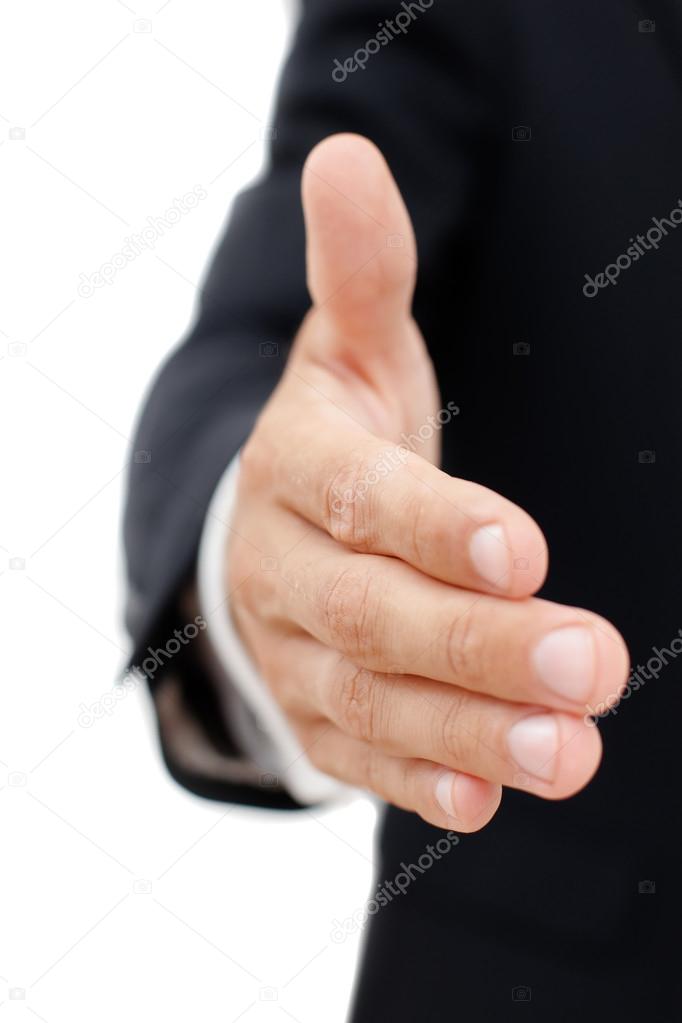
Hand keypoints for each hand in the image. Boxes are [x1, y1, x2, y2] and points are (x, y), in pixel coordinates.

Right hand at [226, 134, 628, 831]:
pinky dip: (420, 778)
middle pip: (373, 614)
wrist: (269, 532)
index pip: (361, 500)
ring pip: (372, 698)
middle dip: (478, 642)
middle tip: (592, 664)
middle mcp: (283, 568)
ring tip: (569, 752)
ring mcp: (292, 651)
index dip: (433, 525)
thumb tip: (347, 157)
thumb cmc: (338, 438)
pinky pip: (359, 752)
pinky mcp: (314, 712)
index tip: (524, 550)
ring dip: (469, 729)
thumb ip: (360, 274)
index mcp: (296, 470)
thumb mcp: (351, 354)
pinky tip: (487, 798)